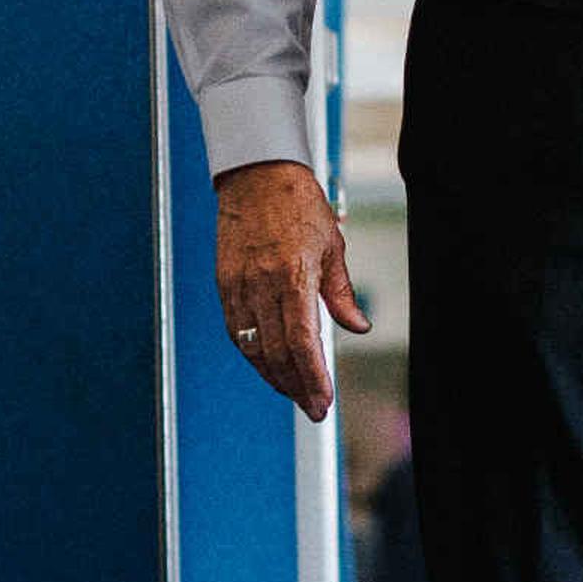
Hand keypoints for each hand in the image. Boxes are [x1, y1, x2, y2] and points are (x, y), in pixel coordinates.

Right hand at [216, 159, 371, 421]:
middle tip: (313, 408)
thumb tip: (358, 327)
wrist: (257, 174)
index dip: (312, 378)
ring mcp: (238, 286)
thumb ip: (341, 293)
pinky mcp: (224, 283)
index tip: (323, 401)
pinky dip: (253, 354)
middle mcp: (262, 285)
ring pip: (253, 347)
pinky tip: (268, 365)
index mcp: (293, 276)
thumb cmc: (299, 204)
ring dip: (273, 376)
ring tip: (294, 392)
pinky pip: (236, 330)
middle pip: (277, 353)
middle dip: (295, 387)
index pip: (302, 343)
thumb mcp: (332, 247)